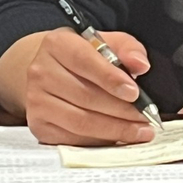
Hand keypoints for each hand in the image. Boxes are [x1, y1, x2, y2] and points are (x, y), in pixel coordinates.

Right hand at [0, 27, 155, 145]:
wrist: (49, 69)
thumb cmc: (83, 55)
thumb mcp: (106, 41)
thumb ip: (127, 48)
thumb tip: (141, 65)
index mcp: (57, 44)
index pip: (84, 60)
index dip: (110, 78)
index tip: (134, 92)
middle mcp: (41, 72)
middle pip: (85, 96)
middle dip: (121, 110)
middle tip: (146, 117)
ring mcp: (36, 101)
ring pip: (80, 121)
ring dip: (114, 129)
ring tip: (139, 131)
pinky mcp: (38, 125)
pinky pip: (72, 138)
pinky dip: (99, 141)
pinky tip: (118, 138)